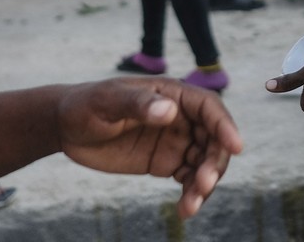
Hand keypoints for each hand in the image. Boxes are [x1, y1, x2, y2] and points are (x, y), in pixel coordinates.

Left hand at [57, 78, 242, 218]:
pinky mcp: (166, 162)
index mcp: (173, 95)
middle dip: (214, 162)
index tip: (235, 147)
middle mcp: (181, 117)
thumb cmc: (87, 104)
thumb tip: (169, 111)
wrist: (68, 127)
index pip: (209, 108)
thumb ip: (138, 104)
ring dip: (205, 183)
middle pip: (213, 139)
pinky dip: (192, 193)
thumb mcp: (108, 101)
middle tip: (202, 185)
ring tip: (190, 206)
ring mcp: (176, 140)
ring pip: (204, 162)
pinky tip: (185, 209)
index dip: (225, 126)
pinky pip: (189, 178)